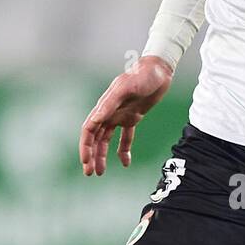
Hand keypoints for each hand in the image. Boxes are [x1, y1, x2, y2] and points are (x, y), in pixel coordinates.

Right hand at [79, 55, 172, 175]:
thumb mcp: (126, 88)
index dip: (85, 146)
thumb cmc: (142, 76)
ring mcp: (120, 115)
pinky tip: (125, 163)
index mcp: (104, 106)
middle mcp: (109, 112)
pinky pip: (125, 137)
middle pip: (94, 138)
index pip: (89, 130)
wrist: (159, 70)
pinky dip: (123, 150)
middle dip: (90, 156)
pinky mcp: (132, 117)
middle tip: (90, 173)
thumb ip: (109, 104)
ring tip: (101, 172)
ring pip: (106, 140)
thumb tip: (95, 120)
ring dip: (102, 156)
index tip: (86, 162)